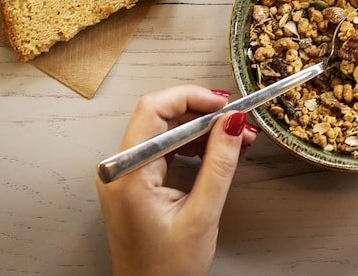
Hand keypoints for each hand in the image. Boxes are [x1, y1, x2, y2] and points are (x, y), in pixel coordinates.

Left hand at [96, 85, 258, 275]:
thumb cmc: (167, 270)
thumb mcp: (202, 215)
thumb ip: (219, 164)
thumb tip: (233, 123)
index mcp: (128, 174)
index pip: (154, 110)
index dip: (192, 98)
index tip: (224, 103)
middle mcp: (120, 168)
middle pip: (160, 117)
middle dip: (202, 114)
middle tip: (237, 121)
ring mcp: (126, 175)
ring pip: (165, 131)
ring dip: (201, 130)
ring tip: (236, 138)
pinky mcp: (135, 182)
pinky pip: (164, 149)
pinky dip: (192, 146)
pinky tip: (217, 152)